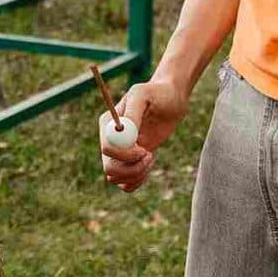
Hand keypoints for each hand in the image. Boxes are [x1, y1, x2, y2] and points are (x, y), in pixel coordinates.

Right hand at [100, 70, 190, 191]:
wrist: (170, 100)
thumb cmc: (157, 93)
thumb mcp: (144, 95)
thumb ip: (133, 111)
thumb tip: (125, 131)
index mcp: (108, 124)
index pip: (107, 148)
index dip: (125, 155)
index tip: (144, 149)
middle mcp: (110, 140)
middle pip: (109, 168)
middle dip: (131, 169)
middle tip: (150, 156)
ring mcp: (119, 152)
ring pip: (116, 178)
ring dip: (136, 174)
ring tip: (151, 157)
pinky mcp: (130, 161)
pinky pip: (124, 183)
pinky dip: (136, 182)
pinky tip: (148, 167)